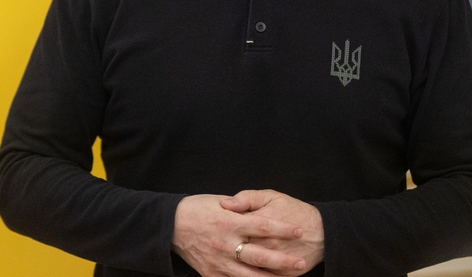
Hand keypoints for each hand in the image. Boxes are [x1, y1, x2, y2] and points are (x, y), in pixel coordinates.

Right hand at [172, 194, 307, 276]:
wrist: (170, 225)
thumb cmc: (196, 208)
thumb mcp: (219, 201)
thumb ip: (241, 207)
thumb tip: (260, 211)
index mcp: (230, 222)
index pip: (264, 226)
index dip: (283, 229)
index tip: (299, 231)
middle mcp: (226, 244)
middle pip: (261, 256)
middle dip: (284, 261)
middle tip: (301, 262)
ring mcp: (218, 262)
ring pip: (249, 276)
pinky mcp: (210, 274)